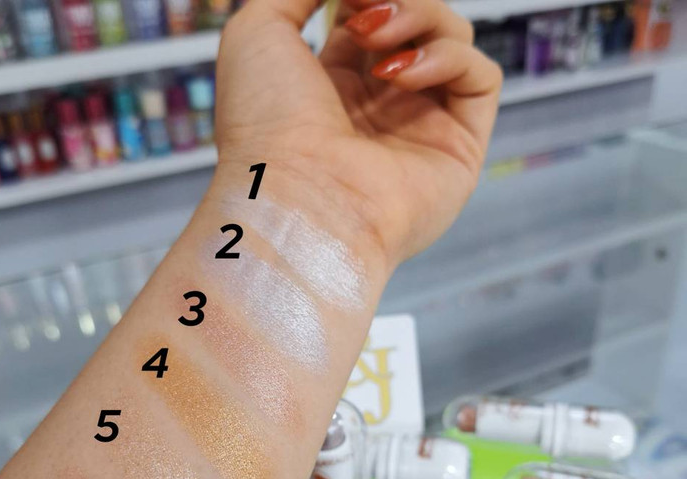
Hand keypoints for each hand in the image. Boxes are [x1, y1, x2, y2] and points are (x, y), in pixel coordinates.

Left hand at [215, 0, 501, 265]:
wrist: (292, 198)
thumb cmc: (264, 127)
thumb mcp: (257, 33)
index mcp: (333, 90)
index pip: (371, 20)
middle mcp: (381, 110)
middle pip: (418, 24)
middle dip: (396, 0)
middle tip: (362, 14)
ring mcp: (422, 129)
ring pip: (452, 40)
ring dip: (421, 17)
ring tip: (375, 39)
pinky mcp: (459, 149)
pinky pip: (480, 77)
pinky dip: (449, 57)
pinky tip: (401, 76)